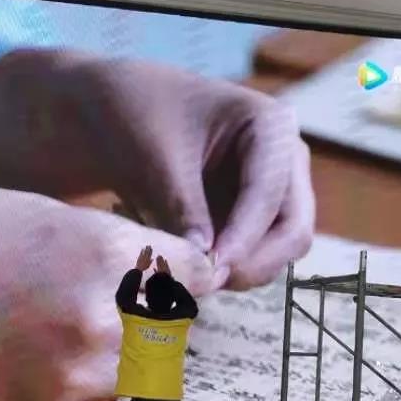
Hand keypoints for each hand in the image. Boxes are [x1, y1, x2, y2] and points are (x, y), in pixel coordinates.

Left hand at [0, 41, 351, 289]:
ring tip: (171, 262)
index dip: (244, 238)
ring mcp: (269, 196)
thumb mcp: (156, 160)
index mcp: (272, 126)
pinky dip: (211, 268)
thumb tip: (205, 269)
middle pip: (292, 233)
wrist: (109, 115)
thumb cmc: (133, 116)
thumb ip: (184, 212)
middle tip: (201, 285)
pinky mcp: (246, 224)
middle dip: (250, 264)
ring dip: (229, 271)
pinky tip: (168, 253)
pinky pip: (244, 262)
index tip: (209, 271)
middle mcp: (284, 163)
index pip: (271, 195)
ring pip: (272, 256)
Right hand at [0, 187, 213, 400]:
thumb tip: (170, 278)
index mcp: (108, 253)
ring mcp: (75, 373)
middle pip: (171, 328)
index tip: (168, 274)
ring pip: (136, 373)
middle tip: (100, 300)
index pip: (195, 273)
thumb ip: (114, 249)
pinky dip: (76, 387)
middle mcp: (104, 318)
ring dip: (115, 357)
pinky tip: (29, 354)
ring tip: (51, 326)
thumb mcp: (48, 216)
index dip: (182, 272)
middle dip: (149, 317)